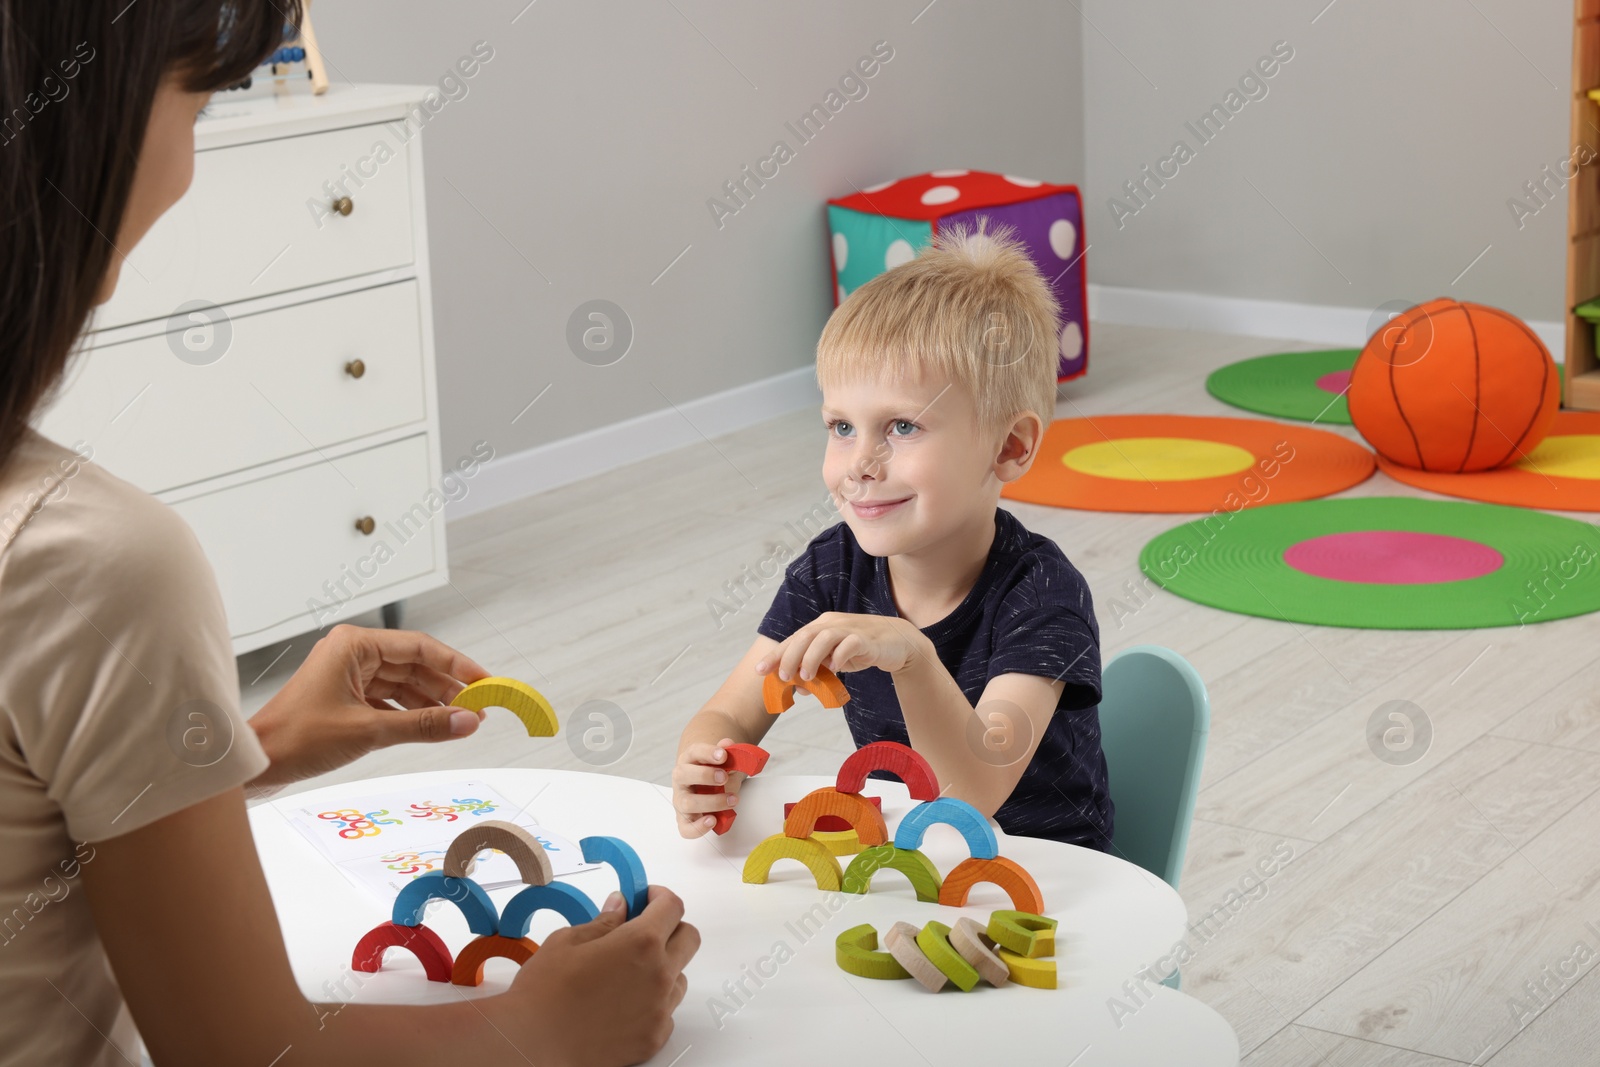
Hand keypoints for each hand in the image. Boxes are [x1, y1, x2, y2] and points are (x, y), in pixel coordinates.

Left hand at [246, 624, 491, 787]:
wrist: (254, 763)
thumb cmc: (296, 738)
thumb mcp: (368, 731)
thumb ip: (424, 726)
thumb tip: (468, 722)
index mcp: (354, 645)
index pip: (420, 646)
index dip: (457, 665)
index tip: (485, 682)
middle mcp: (352, 653)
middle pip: (414, 664)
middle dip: (447, 687)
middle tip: (478, 708)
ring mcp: (347, 676)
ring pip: (403, 684)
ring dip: (431, 703)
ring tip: (461, 721)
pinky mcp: (345, 698)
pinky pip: (388, 700)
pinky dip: (410, 714)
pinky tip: (432, 728)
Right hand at [497, 885, 698, 1066]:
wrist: (533, 1045)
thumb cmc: (544, 993)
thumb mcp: (568, 941)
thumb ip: (604, 922)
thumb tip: (621, 906)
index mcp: (640, 943)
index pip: (672, 907)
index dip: (659, 897)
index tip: (646, 898)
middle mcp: (659, 975)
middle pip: (689, 938)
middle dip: (670, 927)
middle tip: (642, 930)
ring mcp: (660, 1010)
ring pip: (679, 977)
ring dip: (663, 967)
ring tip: (627, 973)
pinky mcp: (654, 1038)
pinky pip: (666, 1011)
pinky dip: (653, 1002)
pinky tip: (623, 1003)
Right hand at [671, 736, 745, 837]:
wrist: (709, 787)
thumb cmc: (716, 773)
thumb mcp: (725, 762)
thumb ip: (728, 752)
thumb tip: (728, 743)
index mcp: (689, 760)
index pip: (694, 752)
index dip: (707, 752)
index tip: (723, 755)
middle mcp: (681, 779)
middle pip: (682, 774)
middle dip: (705, 776)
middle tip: (725, 778)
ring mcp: (681, 800)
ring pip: (687, 803)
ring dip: (712, 802)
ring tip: (732, 800)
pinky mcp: (685, 819)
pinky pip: (686, 828)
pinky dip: (699, 827)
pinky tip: (713, 820)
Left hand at [755, 611, 928, 680]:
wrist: (898, 642)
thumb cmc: (861, 650)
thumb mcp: (834, 661)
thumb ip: (817, 671)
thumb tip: (797, 689)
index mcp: (821, 626)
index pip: (793, 639)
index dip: (775, 654)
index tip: (760, 671)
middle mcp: (832, 624)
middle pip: (804, 636)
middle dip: (789, 657)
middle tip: (783, 677)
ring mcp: (849, 629)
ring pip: (824, 637)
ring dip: (811, 658)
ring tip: (807, 677)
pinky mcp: (866, 640)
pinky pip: (850, 644)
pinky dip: (839, 656)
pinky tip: (835, 669)